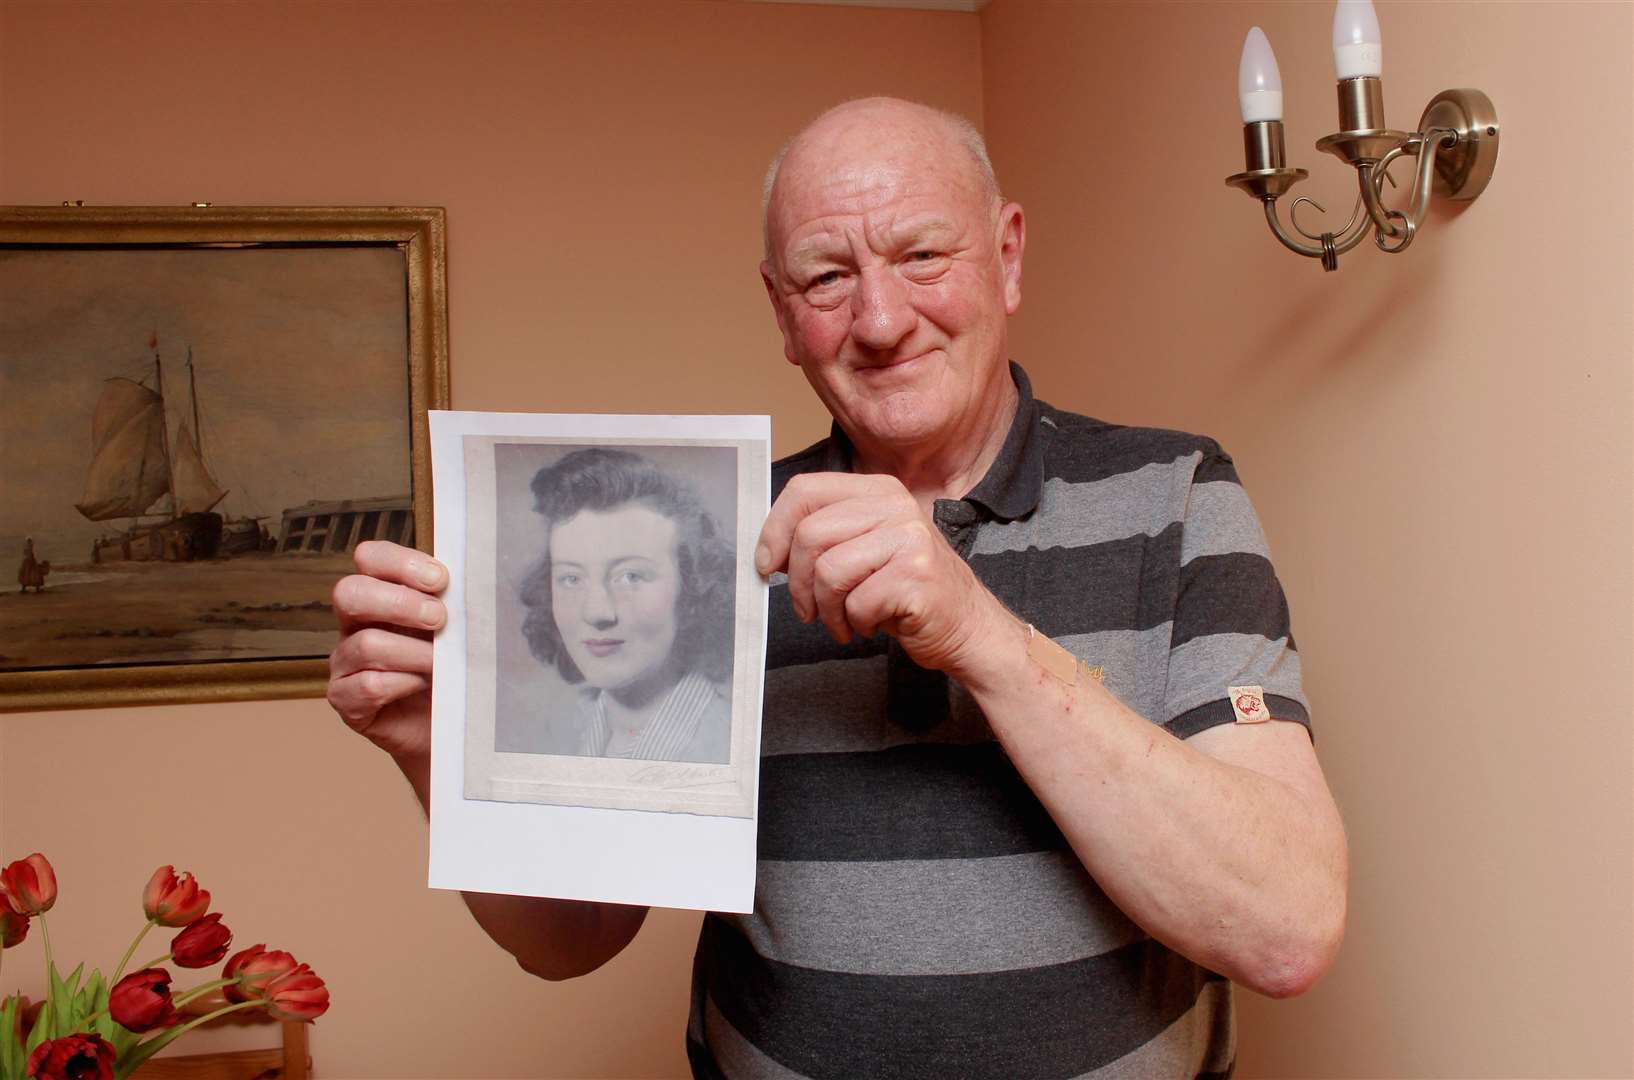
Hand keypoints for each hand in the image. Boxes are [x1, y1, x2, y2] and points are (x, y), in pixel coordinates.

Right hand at [327, 540, 446, 760]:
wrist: (450, 723)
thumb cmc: (453, 669)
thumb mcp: (456, 628)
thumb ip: (454, 602)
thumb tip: (474, 580)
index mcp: (381, 595)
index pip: (371, 559)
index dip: (401, 564)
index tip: (442, 581)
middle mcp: (355, 624)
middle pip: (349, 593)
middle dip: (399, 603)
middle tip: (439, 619)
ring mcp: (345, 662)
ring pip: (366, 644)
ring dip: (414, 653)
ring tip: (442, 664)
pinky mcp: (346, 699)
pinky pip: (367, 685)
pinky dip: (402, 684)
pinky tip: (422, 686)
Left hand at [755, 472, 1008, 675]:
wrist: (966, 626)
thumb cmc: (908, 590)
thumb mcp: (866, 549)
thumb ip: (825, 537)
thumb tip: (769, 549)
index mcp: (879, 490)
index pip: (805, 490)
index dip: (774, 529)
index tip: (767, 564)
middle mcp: (896, 506)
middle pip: (810, 535)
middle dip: (798, 583)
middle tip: (809, 609)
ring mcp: (910, 538)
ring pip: (828, 572)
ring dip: (828, 609)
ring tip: (844, 621)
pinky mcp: (916, 576)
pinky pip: (856, 604)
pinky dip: (856, 624)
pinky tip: (874, 624)